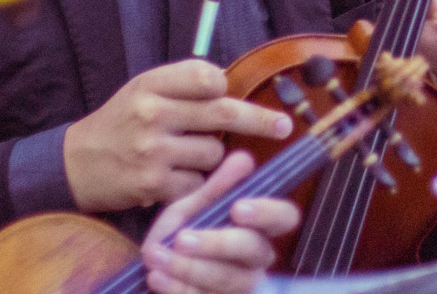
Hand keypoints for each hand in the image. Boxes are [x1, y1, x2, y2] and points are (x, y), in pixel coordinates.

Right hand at [63, 59, 293, 212]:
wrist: (76, 164)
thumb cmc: (121, 122)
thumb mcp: (143, 89)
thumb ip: (183, 84)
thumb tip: (230, 86)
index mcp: (151, 85)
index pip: (206, 77)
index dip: (221, 86)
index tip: (225, 92)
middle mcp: (153, 114)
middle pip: (224, 114)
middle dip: (261, 120)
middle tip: (284, 126)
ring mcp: (153, 151)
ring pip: (214, 153)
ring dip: (211, 157)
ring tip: (184, 154)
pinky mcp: (153, 184)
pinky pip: (198, 183)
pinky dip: (195, 183)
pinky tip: (175, 176)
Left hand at [138, 148, 297, 293]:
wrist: (152, 267)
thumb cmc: (182, 231)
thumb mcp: (194, 206)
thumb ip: (218, 187)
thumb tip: (243, 156)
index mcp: (260, 227)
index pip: (284, 217)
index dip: (266, 213)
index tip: (238, 207)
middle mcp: (257, 259)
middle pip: (253, 251)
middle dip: (217, 243)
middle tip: (182, 238)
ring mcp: (239, 287)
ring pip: (225, 279)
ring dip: (188, 268)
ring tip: (157, 255)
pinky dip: (176, 288)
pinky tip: (155, 276)